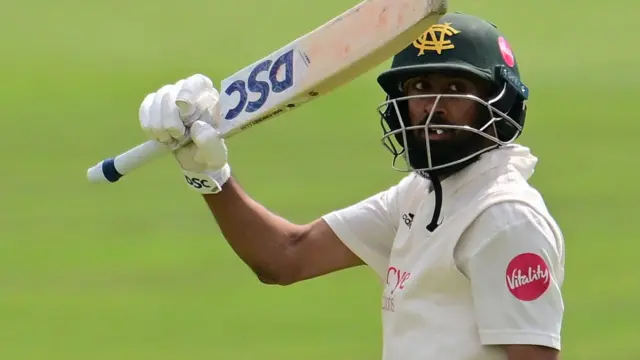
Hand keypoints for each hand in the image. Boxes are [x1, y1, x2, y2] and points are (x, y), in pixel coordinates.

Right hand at [138, 74, 230, 193]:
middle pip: (171, 93)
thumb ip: (210, 142)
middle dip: (171, 120)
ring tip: (170, 140)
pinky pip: (146, 108)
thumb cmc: (209, 153)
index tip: (185, 117)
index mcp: (209, 98)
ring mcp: (170, 96)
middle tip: (179, 138)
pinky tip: (158, 136)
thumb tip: (197, 127)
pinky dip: (149, 125)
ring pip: (157, 100)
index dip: (187, 95)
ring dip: (160, 125)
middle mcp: (189, 91)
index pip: (197, 82)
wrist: (195, 160)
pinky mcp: (155, 105)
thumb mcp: (215, 154)